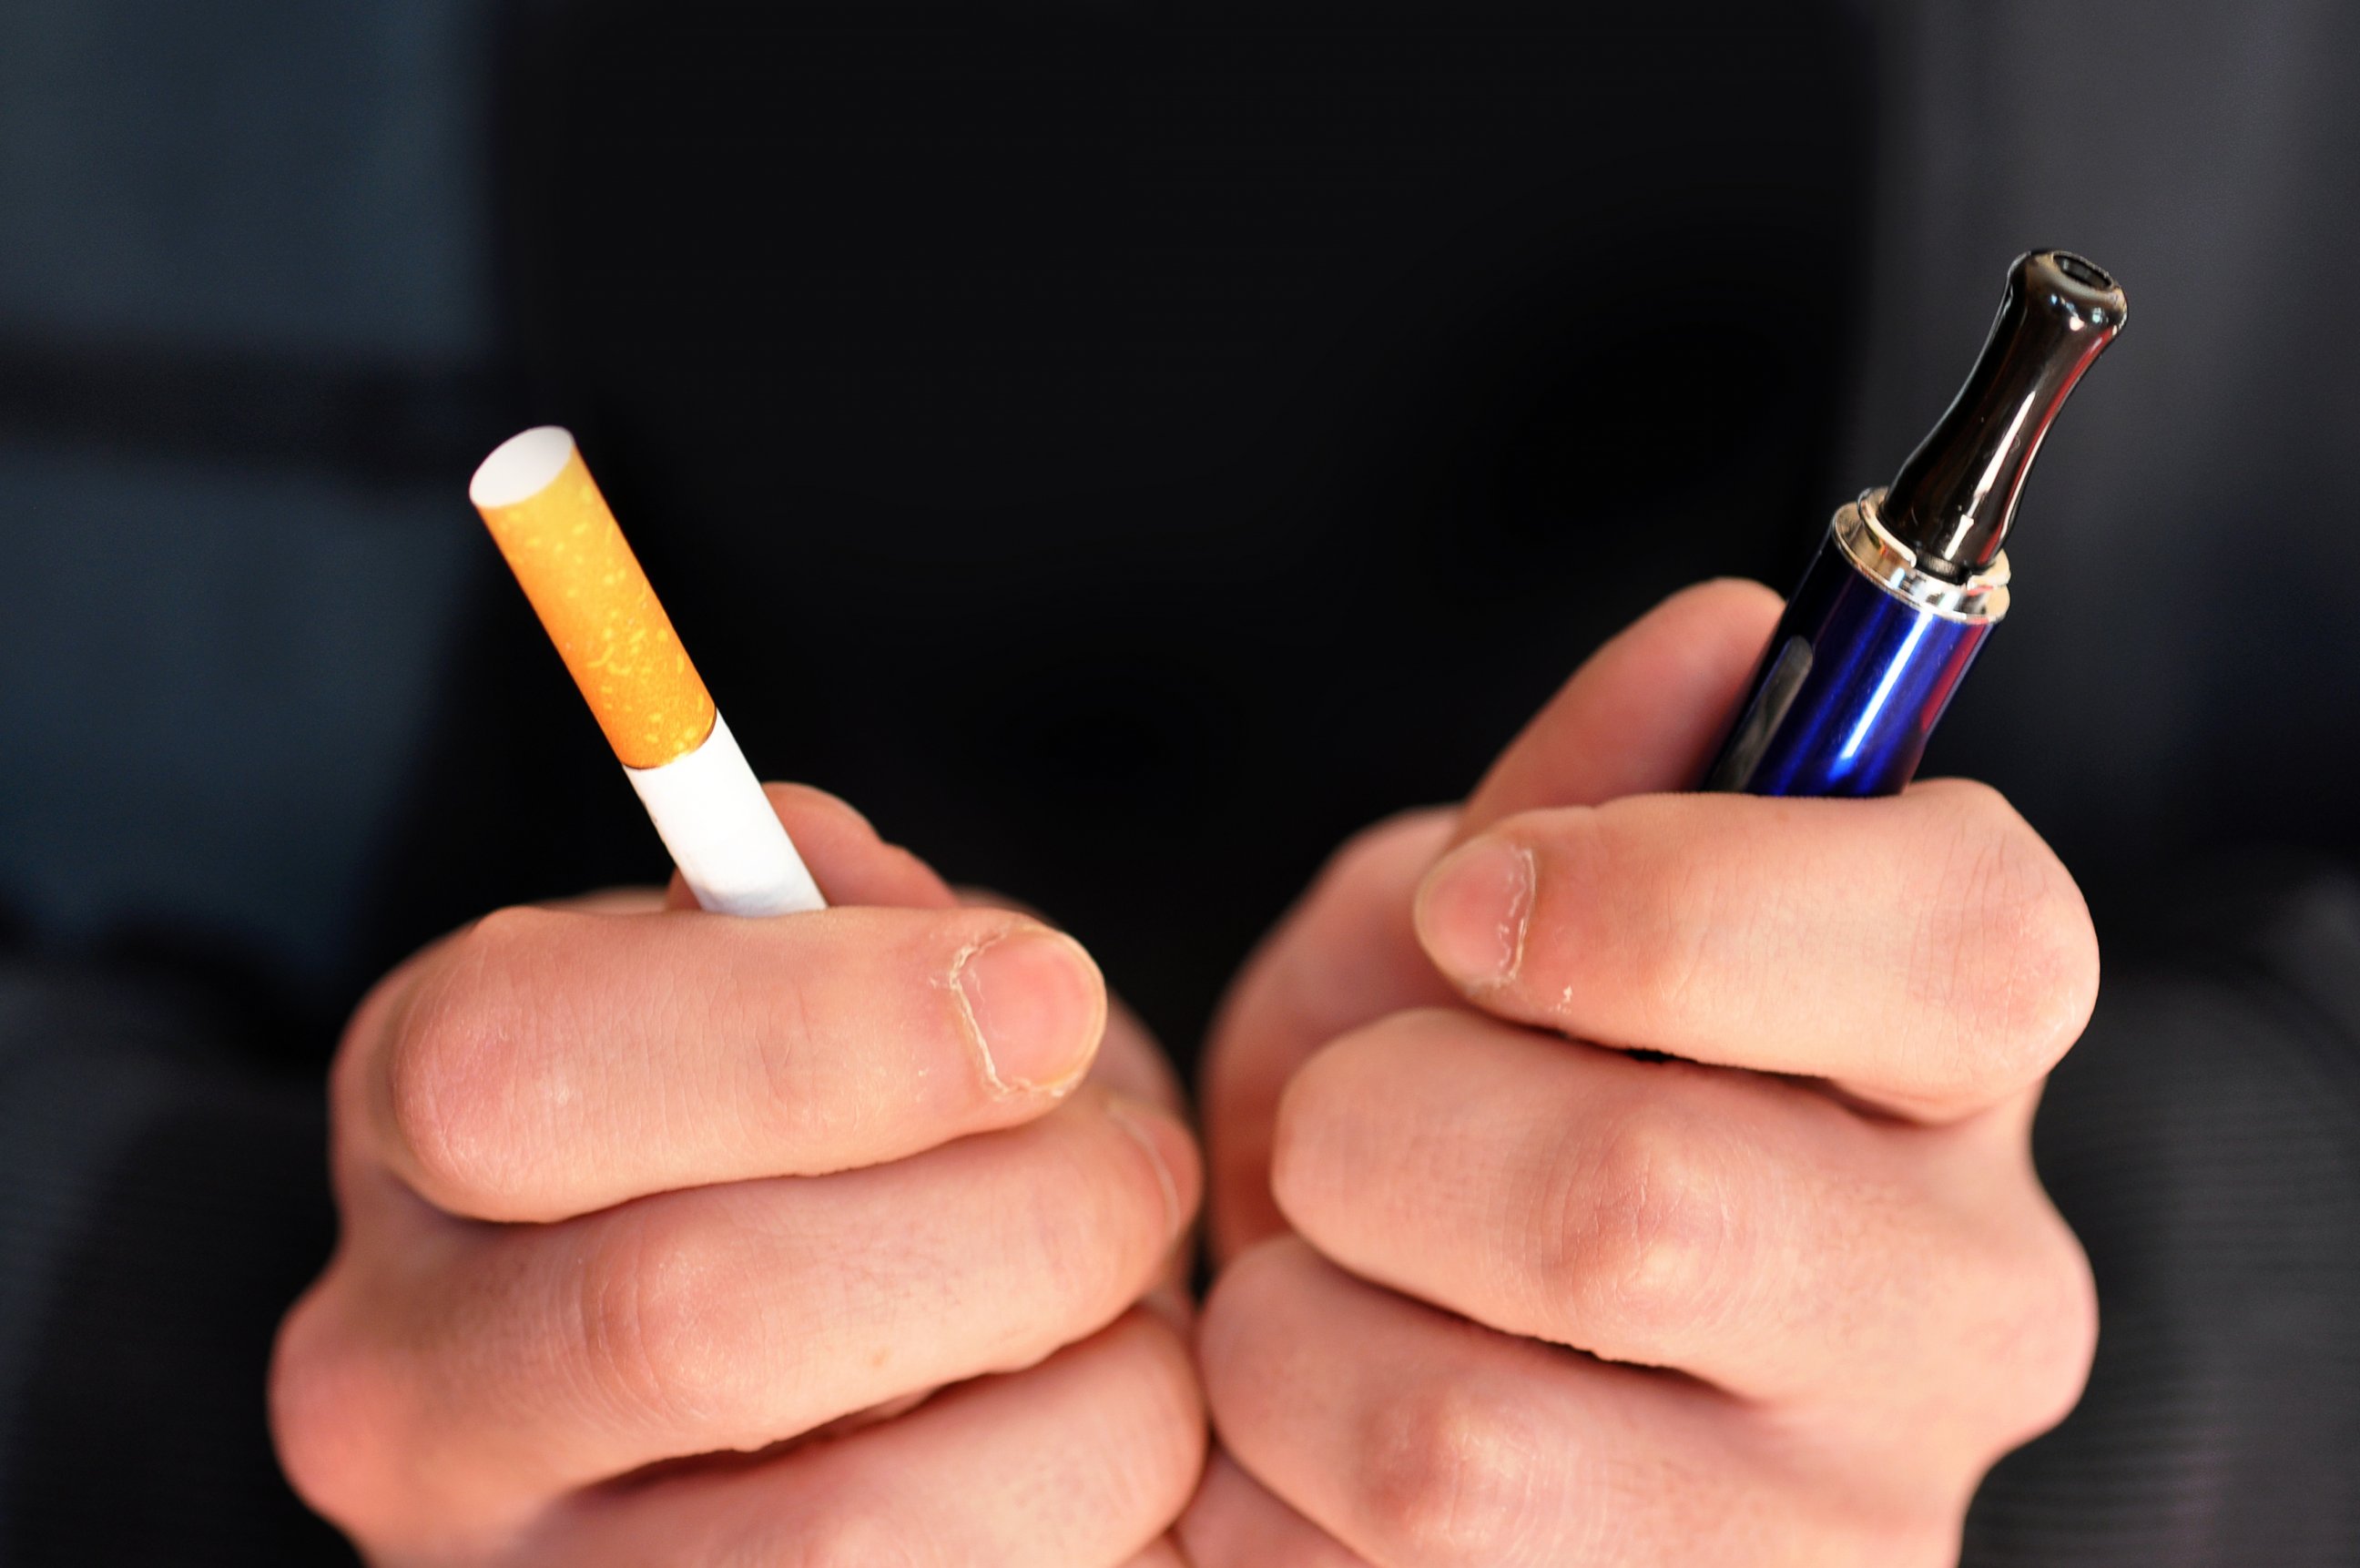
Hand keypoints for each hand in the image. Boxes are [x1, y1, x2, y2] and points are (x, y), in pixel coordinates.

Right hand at [272, 785, 1203, 1565]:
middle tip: (1135, 1170)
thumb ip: (855, 925)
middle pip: (694, 1315)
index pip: (519, 1071)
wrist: (761, 1385)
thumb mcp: (813, 978)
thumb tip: (972, 961)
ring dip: (1089, 1394)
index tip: (1047, 992)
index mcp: (419, 1131)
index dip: (822, 1026)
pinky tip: (1087, 1437)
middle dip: (1010, 1218)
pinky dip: (1106, 1517)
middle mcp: (405, 1396)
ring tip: (1125, 1323)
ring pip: (854, 1535)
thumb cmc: (818, 1130)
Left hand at [1183, 581, 2100, 1565]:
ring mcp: (1832, 1538)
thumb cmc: (1453, 1112)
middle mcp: (1958, 1315)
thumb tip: (1728, 634)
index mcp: (1953, 1071)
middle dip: (1379, 1129)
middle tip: (1350, 1127)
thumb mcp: (1484, 930)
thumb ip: (1587, 788)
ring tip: (1320, 1293)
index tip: (1478, 911)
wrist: (1391, 1384)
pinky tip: (1316, 1435)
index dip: (1667, 899)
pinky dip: (1261, 1477)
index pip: (1959, 941)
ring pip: (1456, 1434)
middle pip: (1637, 1203)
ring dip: (1291, 1324)